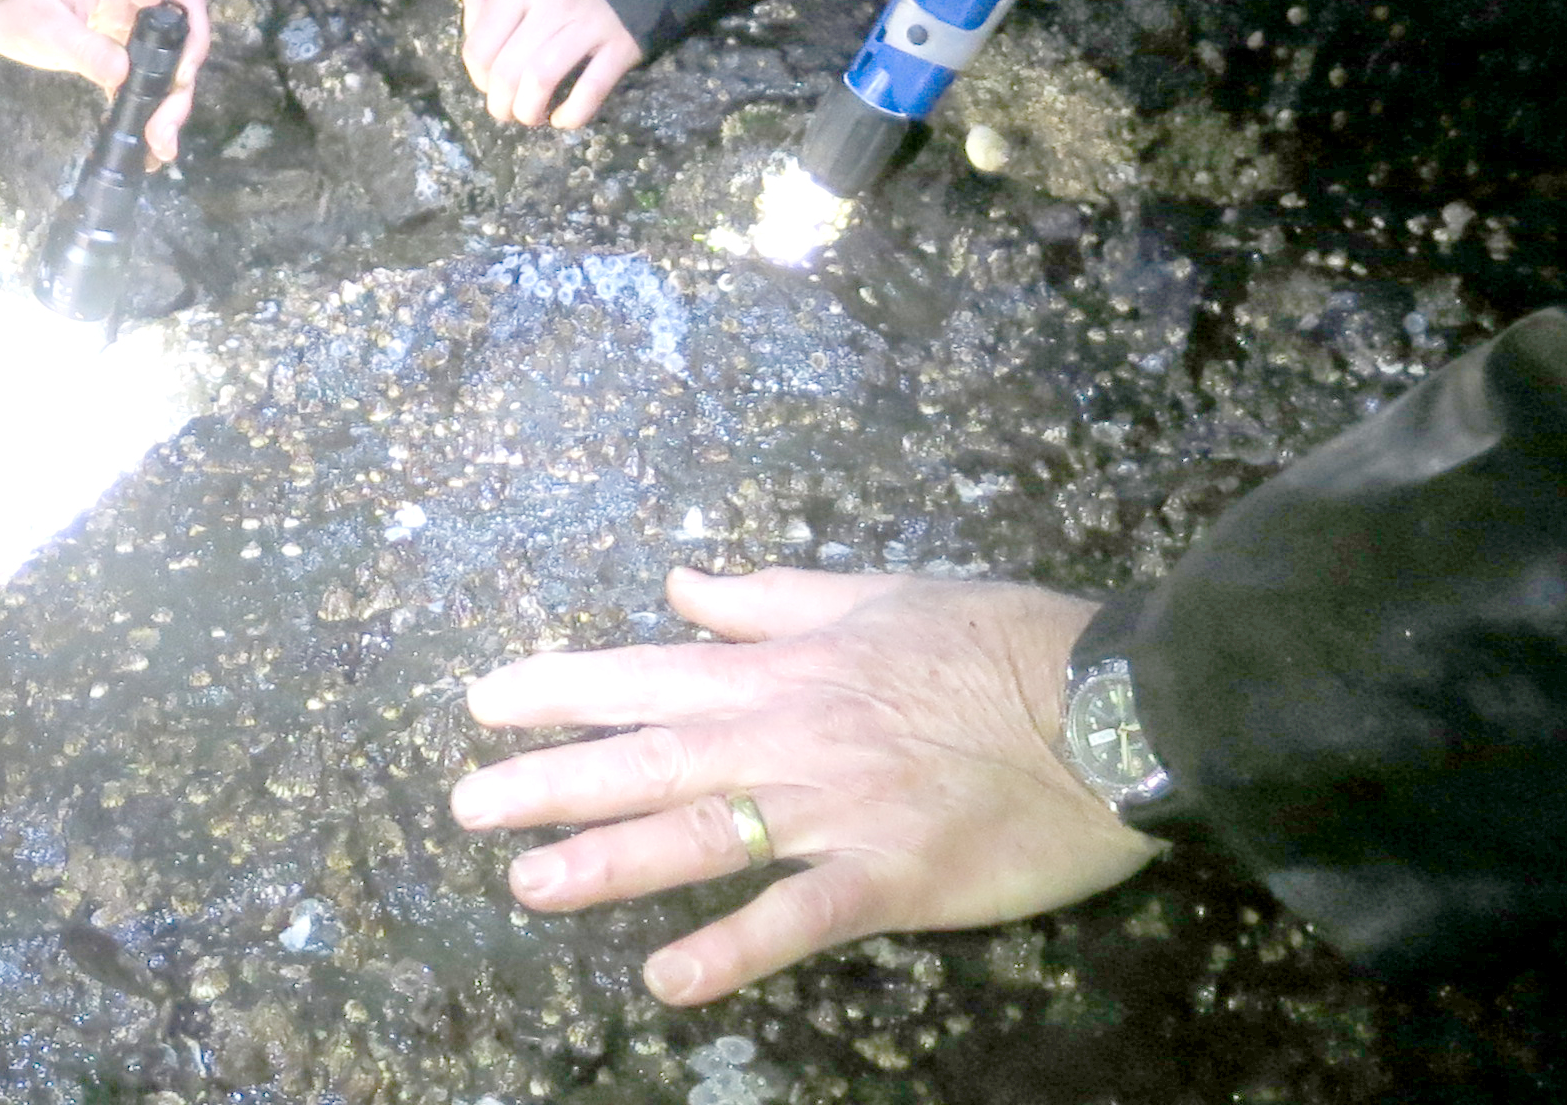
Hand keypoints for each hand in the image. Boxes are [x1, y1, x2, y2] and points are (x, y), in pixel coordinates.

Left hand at [0, 0, 210, 161]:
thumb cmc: (11, 0)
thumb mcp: (42, 25)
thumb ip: (82, 47)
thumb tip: (123, 75)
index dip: (195, 31)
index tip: (181, 75)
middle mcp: (132, 5)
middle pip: (178, 42)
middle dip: (178, 88)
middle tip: (162, 133)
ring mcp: (123, 30)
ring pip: (163, 66)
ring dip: (166, 105)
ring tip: (158, 149)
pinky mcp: (110, 51)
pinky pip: (139, 78)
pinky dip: (144, 108)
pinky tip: (143, 143)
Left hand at [452, 569, 1155, 1004]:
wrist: (1105, 701)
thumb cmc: (992, 640)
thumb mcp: (871, 592)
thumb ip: (767, 595)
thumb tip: (680, 586)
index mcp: (779, 667)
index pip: (643, 674)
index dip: (558, 688)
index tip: (482, 703)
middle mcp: (785, 735)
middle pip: (647, 757)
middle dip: (549, 780)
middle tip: (462, 805)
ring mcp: (832, 809)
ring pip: (699, 834)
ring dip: (608, 862)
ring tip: (528, 886)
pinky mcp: (889, 878)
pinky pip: (796, 917)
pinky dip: (732, 948)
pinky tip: (671, 980)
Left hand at [454, 0, 642, 127]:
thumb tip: (472, 29)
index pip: (479, 47)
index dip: (478, 77)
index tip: (488, 85)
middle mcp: (549, 0)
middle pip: (506, 71)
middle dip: (500, 103)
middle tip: (506, 111)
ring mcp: (587, 23)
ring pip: (540, 82)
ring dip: (528, 112)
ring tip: (531, 116)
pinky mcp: (621, 42)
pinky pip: (591, 90)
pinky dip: (573, 114)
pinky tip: (563, 119)